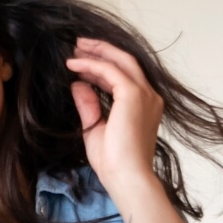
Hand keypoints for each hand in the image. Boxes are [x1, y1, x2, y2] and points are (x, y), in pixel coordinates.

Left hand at [66, 37, 163, 192]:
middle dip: (101, 50)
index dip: (102, 65)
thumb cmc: (113, 161)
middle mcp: (149, 96)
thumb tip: (78, 85)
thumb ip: (89, 105)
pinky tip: (73, 65)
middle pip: (125, 61)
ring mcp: (144, 94)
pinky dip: (90, 65)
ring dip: (96, 52)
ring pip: (120, 60)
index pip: (124, 75)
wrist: (126, 177)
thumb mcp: (95, 127)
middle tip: (78, 45)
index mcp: (145, 105)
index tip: (81, 61)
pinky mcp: (133, 95)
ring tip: (75, 49)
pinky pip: (109, 70)